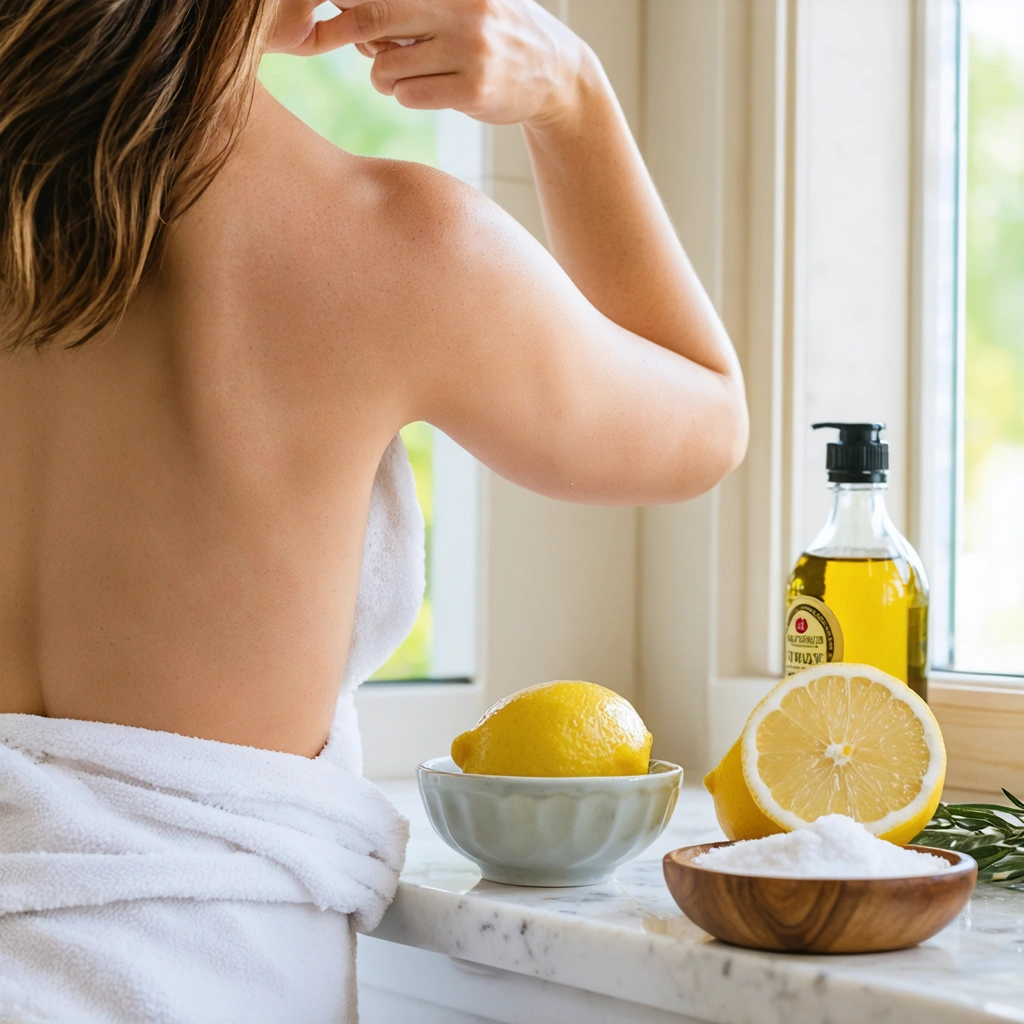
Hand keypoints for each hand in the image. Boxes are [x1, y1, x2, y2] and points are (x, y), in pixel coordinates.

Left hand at [265, 0, 590, 126]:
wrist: (554, 75)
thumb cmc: (493, 34)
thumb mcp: (461, 3)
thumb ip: (413, 4)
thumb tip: (346, 8)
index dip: (348, 0)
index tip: (331, 8)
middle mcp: (462, 10)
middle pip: (374, 18)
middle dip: (350, 34)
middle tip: (353, 43)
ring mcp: (470, 52)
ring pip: (388, 68)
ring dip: (383, 75)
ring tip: (404, 71)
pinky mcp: (474, 91)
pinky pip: (411, 96)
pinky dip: (405, 95)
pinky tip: (425, 89)